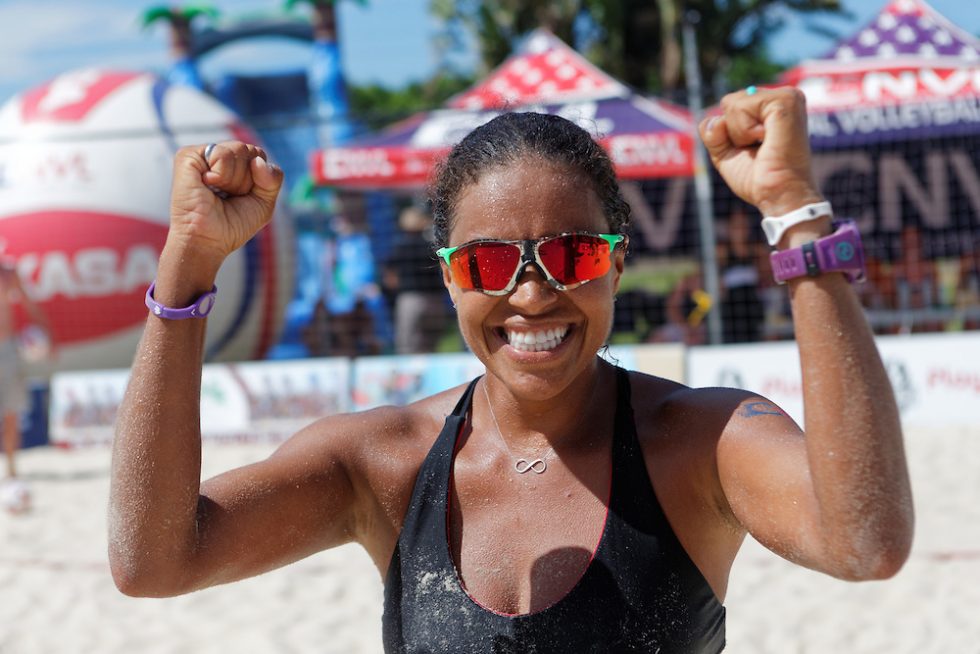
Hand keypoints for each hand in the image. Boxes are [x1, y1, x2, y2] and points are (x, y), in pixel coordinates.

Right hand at [167, 141, 283, 265]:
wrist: (208, 241)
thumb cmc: (232, 225)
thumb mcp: (264, 202)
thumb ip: (273, 178)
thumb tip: (258, 160)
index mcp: (233, 164)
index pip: (259, 156)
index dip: (259, 180)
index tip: (242, 197)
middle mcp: (217, 156)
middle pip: (251, 151)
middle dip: (247, 180)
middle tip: (228, 197)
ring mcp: (202, 154)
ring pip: (239, 150)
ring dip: (235, 180)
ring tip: (217, 193)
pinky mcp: (187, 156)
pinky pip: (221, 153)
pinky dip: (222, 175)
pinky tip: (207, 185)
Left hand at [699, 87, 823, 216]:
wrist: (778, 195)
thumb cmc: (757, 179)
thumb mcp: (725, 153)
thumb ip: (712, 133)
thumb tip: (715, 120)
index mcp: (772, 107)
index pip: (731, 106)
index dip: (730, 134)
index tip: (754, 150)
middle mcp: (783, 97)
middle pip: (729, 102)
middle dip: (732, 132)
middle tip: (758, 149)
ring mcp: (787, 97)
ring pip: (733, 103)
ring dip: (738, 134)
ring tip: (762, 146)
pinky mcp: (785, 101)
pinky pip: (741, 106)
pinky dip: (743, 131)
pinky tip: (765, 140)